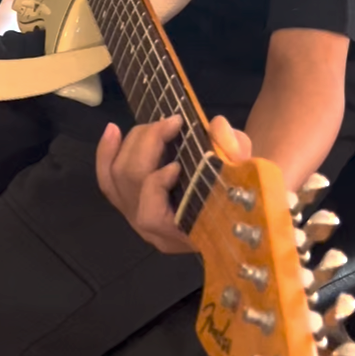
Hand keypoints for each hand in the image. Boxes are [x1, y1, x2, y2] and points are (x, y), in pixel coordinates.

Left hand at [96, 115, 251, 253]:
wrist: (234, 202)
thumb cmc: (241, 190)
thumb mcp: (247, 169)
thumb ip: (235, 150)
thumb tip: (217, 127)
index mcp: (183, 232)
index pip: (152, 215)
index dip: (156, 185)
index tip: (178, 164)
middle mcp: (153, 231)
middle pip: (132, 185)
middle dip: (149, 145)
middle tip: (172, 123)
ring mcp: (136, 217)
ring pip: (117, 177)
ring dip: (134, 143)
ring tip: (157, 125)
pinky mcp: (127, 203)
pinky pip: (107, 179)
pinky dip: (107, 152)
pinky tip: (113, 129)